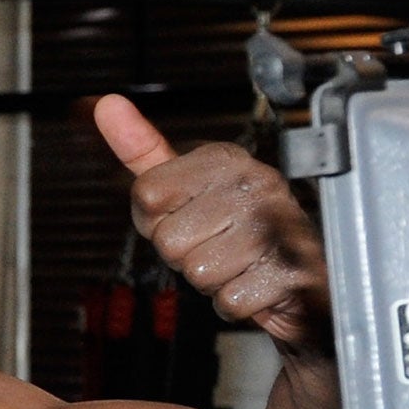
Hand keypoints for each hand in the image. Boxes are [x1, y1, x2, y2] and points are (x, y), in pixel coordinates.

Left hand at [94, 94, 330, 357]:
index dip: (156, 222)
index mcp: (225, 159)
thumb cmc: (236, 235)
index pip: (146, 194)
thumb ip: (146, 151)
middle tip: (220, 248)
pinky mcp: (290, 271)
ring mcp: (277, 225)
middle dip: (186, 257)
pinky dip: (236, 304)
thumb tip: (107, 105)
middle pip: (168, 240)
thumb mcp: (187, 188)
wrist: (301, 281)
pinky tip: (257, 286)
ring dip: (213, 281)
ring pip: (197, 272)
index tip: (189, 219)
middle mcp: (254, 183)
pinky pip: (227, 301)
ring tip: (240, 266)